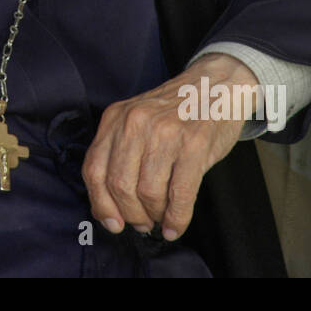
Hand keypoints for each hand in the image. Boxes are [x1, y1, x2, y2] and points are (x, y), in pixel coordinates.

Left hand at [82, 53, 258, 239]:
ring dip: (155, 216)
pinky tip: (176, 225)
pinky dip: (177, 218)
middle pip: (120, 185)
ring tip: (161, 218)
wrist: (216, 84)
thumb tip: (110, 208)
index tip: (111, 222)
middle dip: (131, 214)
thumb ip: (120, 154)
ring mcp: (165, 132)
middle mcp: (136, 123)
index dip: (101, 204)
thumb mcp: (137, 121)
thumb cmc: (176, 111)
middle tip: (142, 223)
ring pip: (148, 193)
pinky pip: (180, 193)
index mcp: (116, 118)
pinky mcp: (194, 144)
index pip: (94, 169)